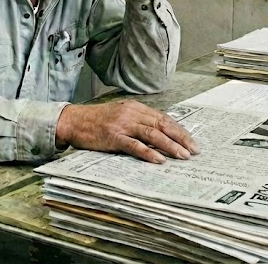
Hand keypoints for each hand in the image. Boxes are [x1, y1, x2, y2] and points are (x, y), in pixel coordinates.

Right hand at [55, 100, 199, 163]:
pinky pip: (135, 145)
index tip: (191, 141)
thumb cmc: (96, 121)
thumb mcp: (120, 115)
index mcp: (135, 108)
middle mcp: (131, 114)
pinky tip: (159, 160)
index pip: (163, 118)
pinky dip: (148, 152)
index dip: (179, 130)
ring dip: (170, 146)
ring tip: (182, 156)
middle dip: (180, 138)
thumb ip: (137, 122)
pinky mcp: (113, 136)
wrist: (73, 121)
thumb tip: (159, 135)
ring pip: (152, 134)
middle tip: (194, 150)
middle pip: (162, 125)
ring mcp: (122, 125)